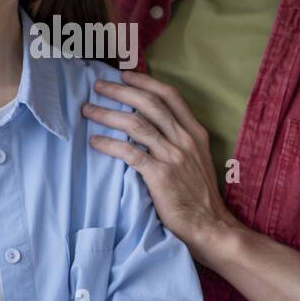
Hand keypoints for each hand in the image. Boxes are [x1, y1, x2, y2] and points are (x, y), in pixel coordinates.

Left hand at [83, 70, 240, 265]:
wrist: (211, 225)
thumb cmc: (200, 196)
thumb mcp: (197, 159)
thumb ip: (179, 141)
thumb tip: (150, 125)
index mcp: (195, 133)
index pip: (170, 96)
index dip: (146, 82)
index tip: (125, 75)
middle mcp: (185, 139)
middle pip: (149, 104)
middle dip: (120, 91)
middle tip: (98, 86)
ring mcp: (173, 156)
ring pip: (136, 124)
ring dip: (107, 113)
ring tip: (88, 109)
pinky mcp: (160, 175)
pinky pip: (129, 153)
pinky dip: (109, 144)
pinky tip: (95, 141)